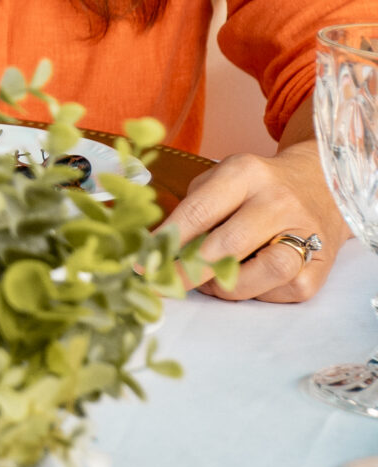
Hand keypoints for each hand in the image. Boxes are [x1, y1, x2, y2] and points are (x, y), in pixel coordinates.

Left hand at [158, 139, 346, 301]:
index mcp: (245, 173)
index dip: (168, 241)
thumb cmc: (256, 187)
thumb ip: (192, 210)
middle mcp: (278, 200)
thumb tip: (161, 250)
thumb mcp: (221, 180)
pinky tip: (251, 281)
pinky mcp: (324, 263)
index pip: (199, 211)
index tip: (142, 264)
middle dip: (189, 271)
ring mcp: (306, 231)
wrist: (321, 185)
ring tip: (212, 283)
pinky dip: (261, 293)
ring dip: (229, 286)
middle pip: (229, 245)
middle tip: (165, 284)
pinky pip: (287, 288)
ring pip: (265, 272)